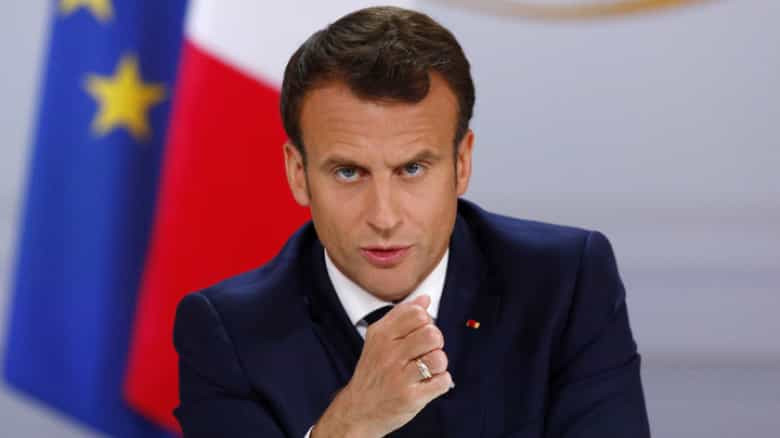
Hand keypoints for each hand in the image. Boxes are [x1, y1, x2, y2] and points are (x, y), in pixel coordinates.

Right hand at [312, 294, 453, 437]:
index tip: (419, 334)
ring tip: (427, 369)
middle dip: (436, 343)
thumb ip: (402, 315)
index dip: (426, 322)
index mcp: (381, 335)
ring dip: (439, 365)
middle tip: (426, 352)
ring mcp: (399, 377)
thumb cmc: (373, 371)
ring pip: (439, 358)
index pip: (418, 314)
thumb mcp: (379, 338)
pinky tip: (427, 383)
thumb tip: (425, 299)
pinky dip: (440, 383)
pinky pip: (442, 382)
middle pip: (432, 334)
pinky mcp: (410, 398)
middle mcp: (389, 354)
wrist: (358, 410)